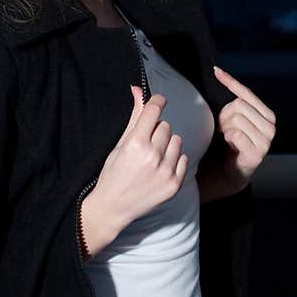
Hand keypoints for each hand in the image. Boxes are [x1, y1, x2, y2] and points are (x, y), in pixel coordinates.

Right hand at [80, 85, 187, 253]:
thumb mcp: (120, 143)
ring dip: (167, 145)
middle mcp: (153, 157)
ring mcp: (165, 172)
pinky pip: (184, 158)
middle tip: (145, 144)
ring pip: (177, 140)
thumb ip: (134, 116)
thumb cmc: (113, 173)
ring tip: (153, 157)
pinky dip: (174, 160)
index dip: (157, 101)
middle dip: (156, 131)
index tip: (159, 100)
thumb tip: (138, 90)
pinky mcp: (174, 184)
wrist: (113, 207)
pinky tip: (160, 168)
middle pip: (166, 126)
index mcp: (136, 144)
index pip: (154, 110)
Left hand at [210, 66, 275, 195]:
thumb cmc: (234, 141)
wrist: (235, 169)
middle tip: (223, 128)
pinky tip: (231, 145)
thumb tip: (218, 72)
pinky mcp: (258, 152)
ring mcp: (266, 140)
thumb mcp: (236, 119)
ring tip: (228, 137)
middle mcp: (271, 126)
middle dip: (225, 116)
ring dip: (226, 129)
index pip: (246, 93)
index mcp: (268, 114)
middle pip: (238, 105)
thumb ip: (235, 101)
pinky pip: (235, 134)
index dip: (230, 81)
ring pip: (236, 119)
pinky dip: (228, 139)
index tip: (216, 71)